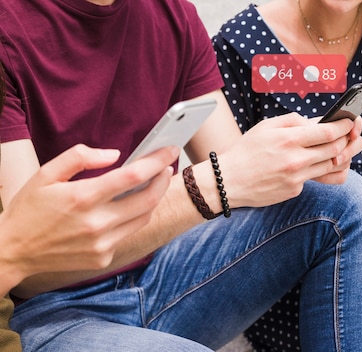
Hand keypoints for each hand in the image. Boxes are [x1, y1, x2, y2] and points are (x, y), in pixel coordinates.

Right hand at [0, 144, 176, 287]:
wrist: (11, 251)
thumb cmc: (28, 209)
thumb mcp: (45, 173)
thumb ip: (79, 157)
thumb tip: (114, 154)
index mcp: (82, 198)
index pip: (133, 176)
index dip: (157, 161)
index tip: (170, 150)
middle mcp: (96, 224)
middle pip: (148, 199)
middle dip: (163, 179)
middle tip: (166, 167)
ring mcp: (101, 244)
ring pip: (143, 218)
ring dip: (152, 199)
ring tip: (151, 184)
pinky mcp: (103, 258)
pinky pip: (127, 234)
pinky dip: (132, 218)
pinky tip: (126, 208)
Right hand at [211, 113, 361, 207]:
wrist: (228, 181)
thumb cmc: (246, 150)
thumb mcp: (266, 126)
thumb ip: (294, 120)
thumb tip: (317, 122)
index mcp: (288, 139)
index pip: (328, 132)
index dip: (344, 126)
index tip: (350, 121)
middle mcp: (295, 159)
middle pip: (335, 150)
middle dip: (347, 140)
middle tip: (350, 134)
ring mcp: (296, 178)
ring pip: (330, 166)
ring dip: (339, 156)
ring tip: (339, 148)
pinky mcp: (294, 190)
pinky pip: (315, 178)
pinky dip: (318, 169)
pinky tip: (315, 163)